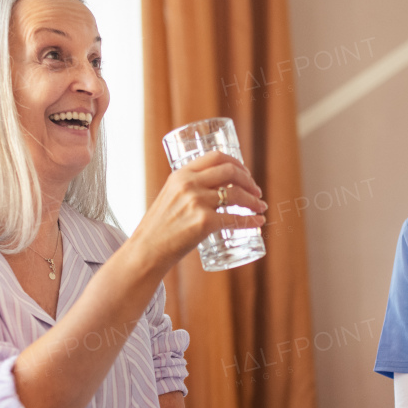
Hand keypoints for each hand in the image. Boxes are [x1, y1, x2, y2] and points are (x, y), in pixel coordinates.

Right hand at [128, 150, 266, 270]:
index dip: (236, 162)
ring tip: (260, 207)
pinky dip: (251, 221)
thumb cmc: (158, 229)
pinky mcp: (204, 223)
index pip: (215, 157)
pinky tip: (258, 222)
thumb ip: (187, 190)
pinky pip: (236, 219)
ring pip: (236, 195)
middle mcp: (189, 184)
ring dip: (254, 200)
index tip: (245, 172)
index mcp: (180, 174)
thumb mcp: (169, 197)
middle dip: (249, 180)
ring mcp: (197, 203)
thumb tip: (213, 190)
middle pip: (230, 172)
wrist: (146, 251)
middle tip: (256, 191)